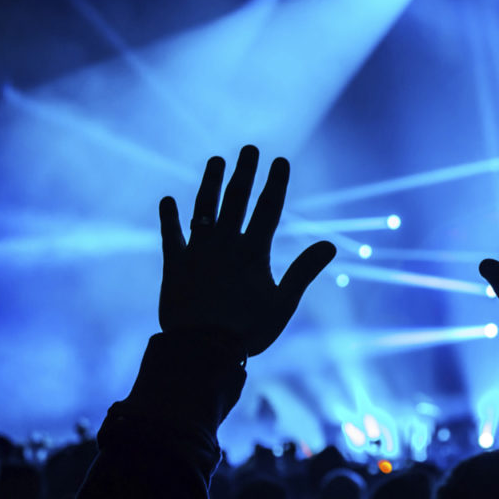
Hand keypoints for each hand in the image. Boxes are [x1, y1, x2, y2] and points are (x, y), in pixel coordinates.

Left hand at [158, 145, 335, 356]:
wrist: (201, 349)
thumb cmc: (248, 330)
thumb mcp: (283, 303)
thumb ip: (304, 270)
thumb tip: (330, 245)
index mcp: (253, 252)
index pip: (268, 209)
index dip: (275, 183)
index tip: (280, 160)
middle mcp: (224, 244)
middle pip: (236, 199)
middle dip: (244, 172)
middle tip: (249, 148)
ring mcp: (197, 252)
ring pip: (204, 209)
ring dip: (210, 183)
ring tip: (215, 161)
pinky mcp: (174, 265)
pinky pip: (171, 235)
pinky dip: (169, 218)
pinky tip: (168, 200)